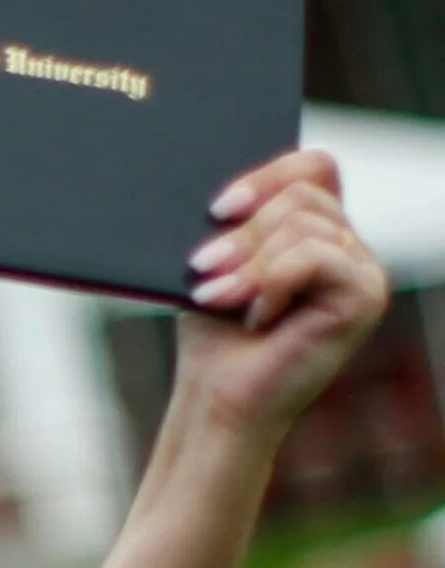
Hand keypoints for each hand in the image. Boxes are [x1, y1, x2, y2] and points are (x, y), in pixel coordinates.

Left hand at [177, 149, 391, 443]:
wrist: (218, 400)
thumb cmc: (214, 336)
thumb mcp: (218, 264)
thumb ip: (238, 222)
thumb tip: (231, 193)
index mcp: (318, 231)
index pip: (313, 167)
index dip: (267, 176)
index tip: (217, 210)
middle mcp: (349, 246)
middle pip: (303, 194)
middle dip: (243, 232)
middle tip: (202, 268)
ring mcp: (364, 271)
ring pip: (305, 223)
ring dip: (250, 261)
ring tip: (220, 298)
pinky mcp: (366, 296)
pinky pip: (316, 255)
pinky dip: (273, 281)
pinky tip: (257, 316)